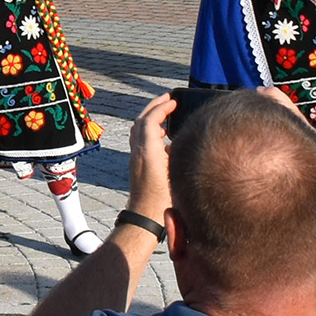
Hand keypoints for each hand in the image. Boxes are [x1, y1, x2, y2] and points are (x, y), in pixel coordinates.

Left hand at [124, 92, 174, 222]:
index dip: (162, 107)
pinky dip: (150, 129)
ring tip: (166, 112)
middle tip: (168, 98)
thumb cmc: (163, 200)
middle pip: (141, 120)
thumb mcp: (175, 172)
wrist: (145, 217)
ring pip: (139, 129)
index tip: (173, 100)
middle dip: (154, 107)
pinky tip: (163, 135)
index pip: (150, 119)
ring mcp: (136, 157)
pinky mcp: (137, 164)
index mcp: (147, 150)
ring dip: (151, 117)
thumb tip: (179, 138)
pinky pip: (140, 138)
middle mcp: (138, 151)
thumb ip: (176, 152)